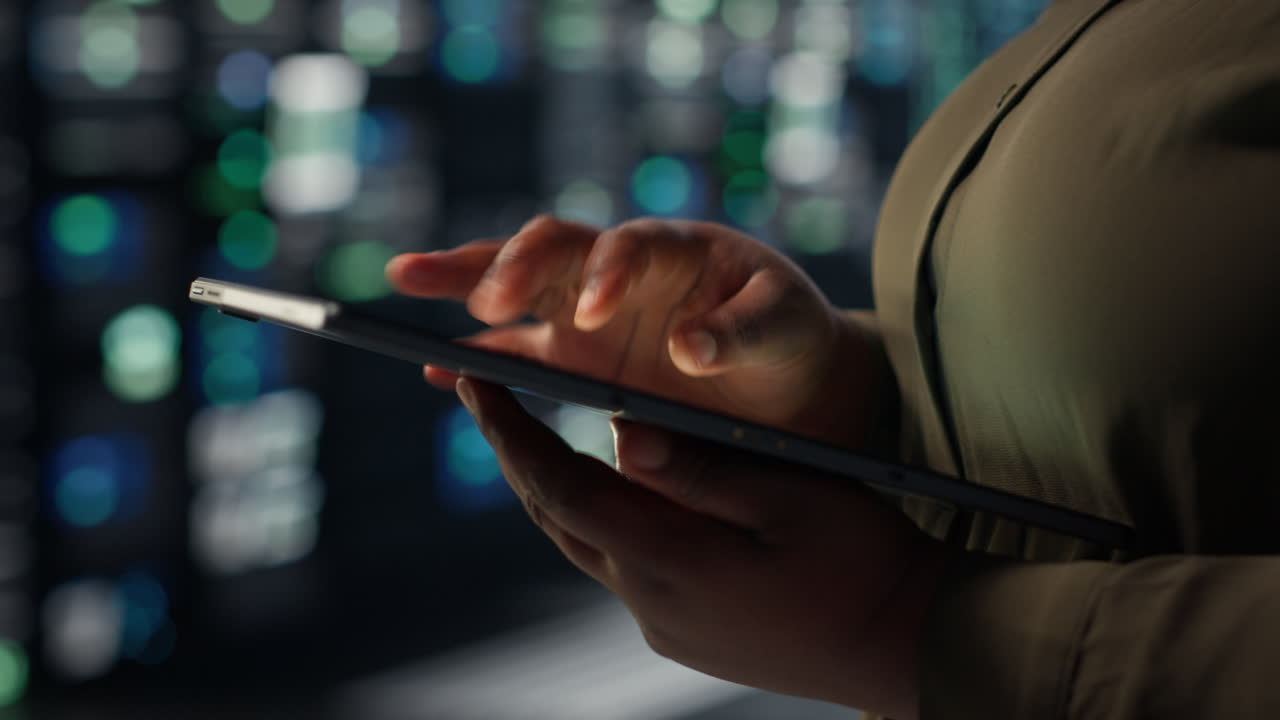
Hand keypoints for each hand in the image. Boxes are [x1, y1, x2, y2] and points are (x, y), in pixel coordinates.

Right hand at [387, 216, 887, 449]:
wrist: (787, 382)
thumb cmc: (792, 339)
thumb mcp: (788, 329)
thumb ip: (747, 332)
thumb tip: (690, 349)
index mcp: (674, 251)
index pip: (627, 244)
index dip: (606, 273)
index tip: (594, 316)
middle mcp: (620, 271)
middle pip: (552, 247)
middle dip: (513, 264)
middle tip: (484, 297)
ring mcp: (590, 312)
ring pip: (516, 285)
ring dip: (464, 279)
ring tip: (407, 277)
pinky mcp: (576, 355)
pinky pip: (516, 348)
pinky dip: (476, 356)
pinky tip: (434, 366)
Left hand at [456, 378, 946, 718]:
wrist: (905, 645)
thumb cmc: (859, 562)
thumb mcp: (790, 494)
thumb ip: (700, 468)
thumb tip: (620, 434)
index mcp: (671, 559)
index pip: (561, 487)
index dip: (511, 432)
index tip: (478, 382)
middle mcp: (651, 601)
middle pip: (558, 518)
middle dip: (518, 455)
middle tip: (491, 395)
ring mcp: (664, 627)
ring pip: (585, 545)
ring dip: (557, 489)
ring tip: (539, 432)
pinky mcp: (682, 637)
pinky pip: (621, 569)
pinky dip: (602, 520)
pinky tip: (618, 489)